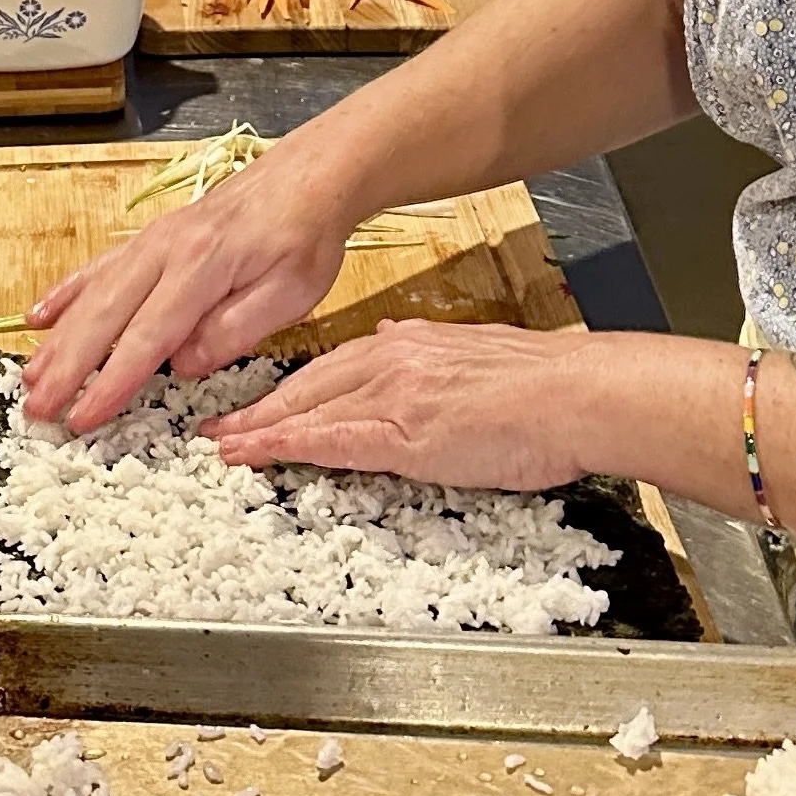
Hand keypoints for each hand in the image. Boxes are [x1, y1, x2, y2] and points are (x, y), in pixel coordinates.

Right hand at [22, 150, 361, 433]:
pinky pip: (99, 267)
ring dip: (59, 337)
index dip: (112, 381)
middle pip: (106, 315)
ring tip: (30, 377)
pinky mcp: (152, 238)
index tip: (83, 416)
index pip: (148, 336)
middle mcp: (165, 249)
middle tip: (37, 410)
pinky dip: (66, 293)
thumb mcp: (290, 293)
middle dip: (68, 366)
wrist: (307, 179)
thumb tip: (179, 364)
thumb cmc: (303, 240)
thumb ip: (234, 330)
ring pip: (94, 292)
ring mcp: (153, 240)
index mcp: (201, 267)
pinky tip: (40, 317)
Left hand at [202, 316, 599, 486]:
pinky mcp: (406, 430)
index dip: (290, 391)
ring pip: (310, 411)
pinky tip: (258, 454)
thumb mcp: (475, 356)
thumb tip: (391, 341)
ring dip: (260, 430)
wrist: (578, 394)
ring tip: (221, 447)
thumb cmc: (544, 386)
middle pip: (308, 386)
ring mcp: (396, 393)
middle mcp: (394, 358)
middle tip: (216, 428)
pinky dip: (289, 446)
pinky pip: (332, 439)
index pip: (333, 368)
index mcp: (410, 343)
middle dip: (259, 409)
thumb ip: (427, 356)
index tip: (260, 405)